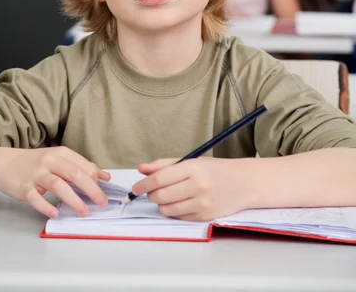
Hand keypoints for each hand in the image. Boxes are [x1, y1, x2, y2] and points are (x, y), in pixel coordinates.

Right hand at [0, 146, 109, 217]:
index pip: (83, 165)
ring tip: (84, 211)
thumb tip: (105, 177)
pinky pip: (35, 198)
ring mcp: (36, 174)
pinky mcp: (24, 187)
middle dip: (91, 189)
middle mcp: (50, 161)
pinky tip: (55, 213)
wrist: (5, 163)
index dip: (96, 179)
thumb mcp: (59, 159)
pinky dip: (46, 206)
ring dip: (73, 199)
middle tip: (101, 203)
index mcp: (61, 154)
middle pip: (74, 174)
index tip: (106, 192)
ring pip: (58, 185)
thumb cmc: (36, 163)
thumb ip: (81, 167)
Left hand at [133, 157, 253, 220]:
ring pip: (167, 209)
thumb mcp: (192, 161)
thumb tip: (141, 169)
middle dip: (151, 195)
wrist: (244, 183)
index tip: (136, 187)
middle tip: (152, 191)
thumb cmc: (216, 170)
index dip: (144, 184)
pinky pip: (179, 218)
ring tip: (167, 197)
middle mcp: (198, 186)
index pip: (160, 179)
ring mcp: (202, 203)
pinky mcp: (205, 217)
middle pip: (161, 196)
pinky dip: (174, 212)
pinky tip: (180, 204)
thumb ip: (165, 165)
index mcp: (193, 168)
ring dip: (161, 205)